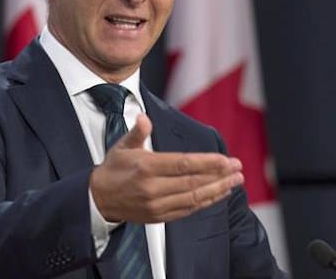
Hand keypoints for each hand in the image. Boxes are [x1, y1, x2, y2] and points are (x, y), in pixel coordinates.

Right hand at [89, 113, 243, 222]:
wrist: (98, 199)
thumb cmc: (113, 169)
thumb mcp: (122, 146)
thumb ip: (137, 132)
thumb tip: (144, 118)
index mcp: (146, 167)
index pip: (183, 165)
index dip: (207, 163)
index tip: (226, 160)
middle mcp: (152, 188)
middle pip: (193, 182)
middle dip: (219, 176)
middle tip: (238, 169)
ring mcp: (156, 205)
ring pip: (193, 198)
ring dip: (218, 190)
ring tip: (235, 181)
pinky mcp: (159, 216)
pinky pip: (187, 210)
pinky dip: (205, 202)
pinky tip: (219, 193)